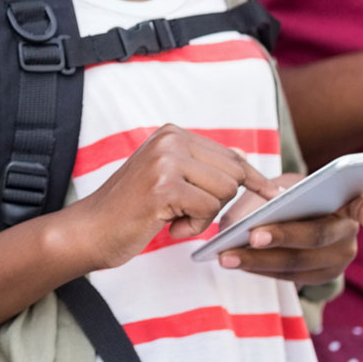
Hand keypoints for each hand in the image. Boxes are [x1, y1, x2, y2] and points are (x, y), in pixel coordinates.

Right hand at [61, 125, 276, 270]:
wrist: (90, 229)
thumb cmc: (131, 209)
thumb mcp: (166, 176)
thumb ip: (199, 165)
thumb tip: (242, 158)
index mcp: (172, 133)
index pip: (230, 154)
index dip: (254, 178)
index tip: (272, 192)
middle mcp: (169, 139)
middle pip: (232, 175)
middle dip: (217, 204)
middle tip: (184, 214)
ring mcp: (165, 161)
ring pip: (223, 193)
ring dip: (204, 217)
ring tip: (172, 219)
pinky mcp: (163, 187)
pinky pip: (207, 210)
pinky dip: (193, 227)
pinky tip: (168, 227)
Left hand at [215, 175, 362, 284]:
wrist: (294, 213)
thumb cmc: (287, 194)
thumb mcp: (282, 185)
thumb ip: (269, 192)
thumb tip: (246, 214)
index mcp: (347, 203)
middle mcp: (346, 234)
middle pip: (316, 236)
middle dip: (282, 237)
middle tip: (252, 236)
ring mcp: (335, 261)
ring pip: (297, 263)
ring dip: (259, 260)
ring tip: (227, 256)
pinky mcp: (318, 278)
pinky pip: (287, 276)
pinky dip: (258, 268)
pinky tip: (234, 261)